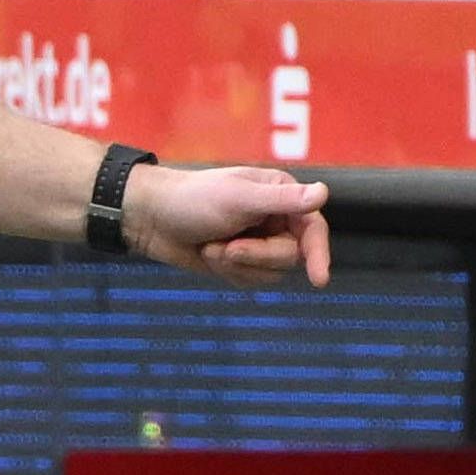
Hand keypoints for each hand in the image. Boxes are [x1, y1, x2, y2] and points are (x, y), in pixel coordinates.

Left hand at [136, 164, 330, 286]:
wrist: (151, 218)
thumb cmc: (192, 200)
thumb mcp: (238, 199)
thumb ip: (282, 200)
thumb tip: (325, 193)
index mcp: (281, 195)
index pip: (313, 229)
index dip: (319, 254)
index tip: (319, 280)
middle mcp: (275, 219)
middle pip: (289, 257)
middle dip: (255, 256)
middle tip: (227, 247)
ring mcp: (259, 243)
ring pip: (270, 273)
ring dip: (236, 265)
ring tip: (212, 247)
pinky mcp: (241, 263)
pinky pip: (250, 281)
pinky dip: (227, 273)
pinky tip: (208, 254)